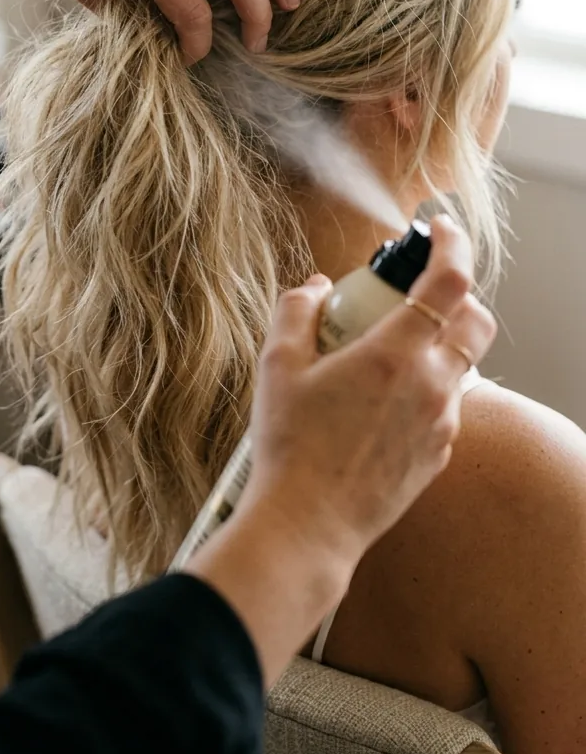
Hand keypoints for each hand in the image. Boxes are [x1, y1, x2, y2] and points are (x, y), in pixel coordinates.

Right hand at [188, 216, 495, 685]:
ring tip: (392, 351)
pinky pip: (448, 404)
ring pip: (464, 363)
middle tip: (420, 293)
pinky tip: (386, 400)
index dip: (450, 245)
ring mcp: (440, 422)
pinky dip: (430, 385)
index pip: (448, 282)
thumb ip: (297, 311)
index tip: (439, 229)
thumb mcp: (277, 366)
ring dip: (442, 343)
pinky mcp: (438, 454)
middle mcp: (430, 385)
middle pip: (476, 321)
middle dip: (459, 296)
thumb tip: (315, 286)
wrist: (307, 524)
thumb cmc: (290, 447)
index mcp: (393, 354)